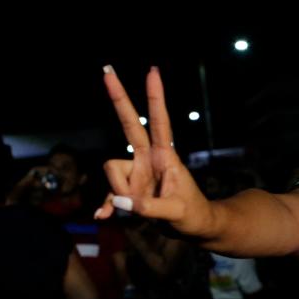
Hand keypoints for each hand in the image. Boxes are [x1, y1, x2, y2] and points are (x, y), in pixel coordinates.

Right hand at [95, 66, 214, 236]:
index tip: (153, 72)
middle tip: (107, 70)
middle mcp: (148, 159)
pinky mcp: (129, 189)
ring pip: (112, 170)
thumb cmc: (193, 215)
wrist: (195, 228)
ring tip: (142, 210)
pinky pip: (110, 194)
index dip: (155, 98)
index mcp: (164, 157)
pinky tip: (103, 217)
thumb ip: (148, 208)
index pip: (159, 122)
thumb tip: (119, 203)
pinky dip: (109, 206)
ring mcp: (137, 172)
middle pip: (130, 124)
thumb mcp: (175, 213)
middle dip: (119, 98)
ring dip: (120, 192)